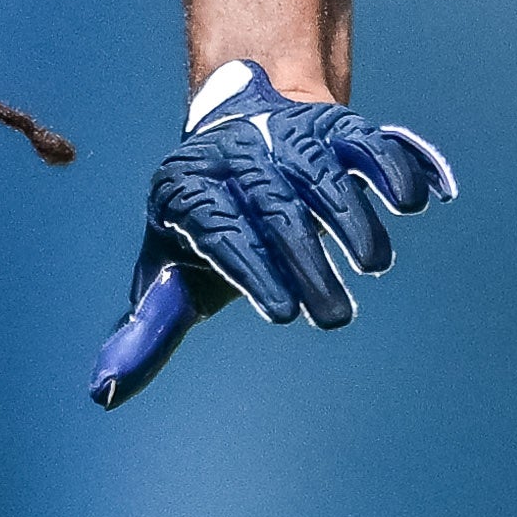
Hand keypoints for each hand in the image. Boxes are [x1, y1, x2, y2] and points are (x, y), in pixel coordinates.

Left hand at [88, 63, 453, 407]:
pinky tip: (413, 202)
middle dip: (306, 261)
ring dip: (352, 215)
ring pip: (319, 170)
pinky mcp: (333, 123)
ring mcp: (285, 135)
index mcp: (184, 191)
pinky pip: (364, 138)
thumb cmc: (207, 224)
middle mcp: (233, 156)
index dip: (250, 269)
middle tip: (333, 318)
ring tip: (373, 265)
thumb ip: (149, 330)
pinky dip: (392, 164)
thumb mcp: (172, 273)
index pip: (218, 229)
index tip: (282, 313)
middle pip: (272, 205)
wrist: (237, 133)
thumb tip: (103, 393)